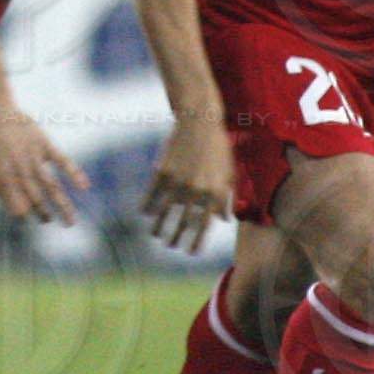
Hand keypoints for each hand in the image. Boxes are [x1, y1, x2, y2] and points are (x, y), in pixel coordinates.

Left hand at [0, 93, 85, 224]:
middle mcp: (20, 171)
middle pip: (36, 201)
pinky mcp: (44, 144)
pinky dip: (74, 174)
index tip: (27, 215)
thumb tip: (8, 203)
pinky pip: (63, 161)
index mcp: (2, 179)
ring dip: (63, 207)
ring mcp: (34, 158)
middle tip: (47, 221)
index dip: (23, 214)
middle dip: (43, 214)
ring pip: (52, 187)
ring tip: (71, 222)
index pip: (18, 208)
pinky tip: (84, 186)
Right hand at [141, 111, 232, 252]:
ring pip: (165, 211)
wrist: (199, 120)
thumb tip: (224, 220)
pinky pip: (152, 194)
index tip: (192, 252)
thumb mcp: (229, 172)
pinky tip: (144, 214)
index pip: (204, 225)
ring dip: (160, 226)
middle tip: (171, 247)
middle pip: (183, 222)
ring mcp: (177, 181)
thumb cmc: (218, 146)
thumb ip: (226, 198)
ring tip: (156, 235)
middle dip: (176, 238)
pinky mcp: (162, 171)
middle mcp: (196, 190)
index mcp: (214, 192)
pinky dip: (147, 205)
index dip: (197, 241)